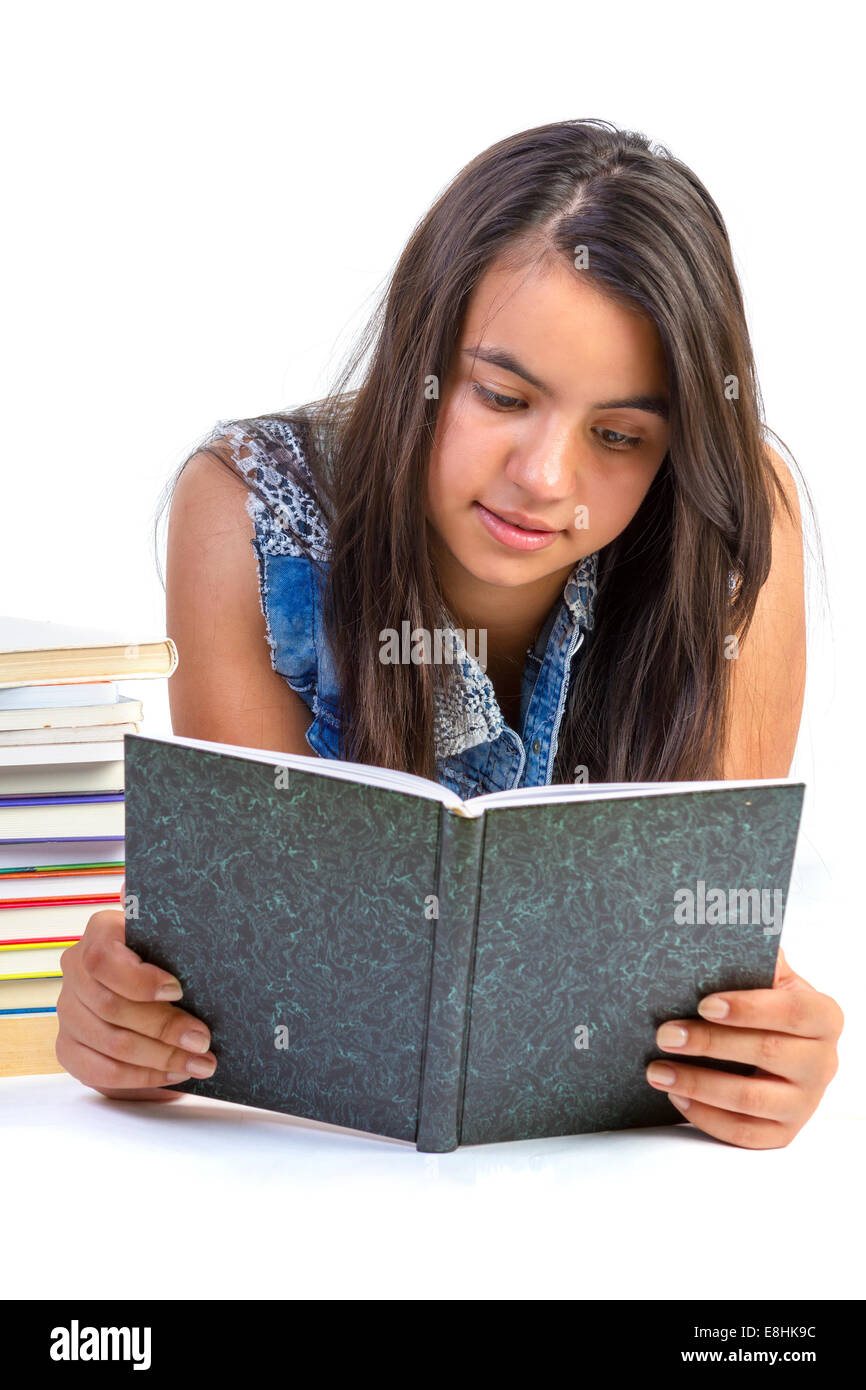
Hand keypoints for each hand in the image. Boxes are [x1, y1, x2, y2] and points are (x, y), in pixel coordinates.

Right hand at [56, 878, 216, 1099]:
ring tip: (202, 1062)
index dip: (140, 980)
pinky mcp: (69, 1046)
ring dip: (161, 1058)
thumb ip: (163, 912)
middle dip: (165, 1028)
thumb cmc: (169, 952)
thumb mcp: (172, 928)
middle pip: (112, 1008)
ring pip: (111, 1043)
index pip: (103, 959)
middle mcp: (75, 969)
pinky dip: (142, 1077)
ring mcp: (68, 1010)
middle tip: (204, 1040)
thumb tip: (134, 889)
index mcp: (100, 932)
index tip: (180, 990)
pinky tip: (175, 1073)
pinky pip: (100, 1071)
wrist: (150, 984)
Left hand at [645, 948, 843, 1147]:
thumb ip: (752, 954)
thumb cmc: (764, 1003)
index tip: (703, 1004)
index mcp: (823, 1015)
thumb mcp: (767, 975)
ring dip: (697, 1084)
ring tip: (656, 1070)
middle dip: (709, 1043)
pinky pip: (744, 1133)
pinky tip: (676, 1096)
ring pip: (751, 1099)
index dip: (748, 1008)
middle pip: (766, 1053)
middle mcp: (824, 1061)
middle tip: (664, 1035)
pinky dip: (706, 1117)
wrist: (778, 1047)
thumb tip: (712, 924)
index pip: (790, 1011)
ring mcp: (807, 1102)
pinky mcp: (785, 1133)